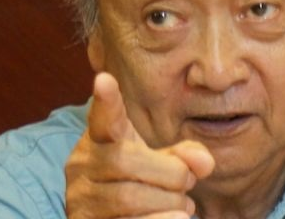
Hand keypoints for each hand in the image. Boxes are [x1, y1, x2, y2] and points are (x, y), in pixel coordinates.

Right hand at [65, 73, 214, 218]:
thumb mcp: (160, 163)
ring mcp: (80, 198)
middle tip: (187, 181)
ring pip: (128, 197)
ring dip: (167, 202)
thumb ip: (182, 157)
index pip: (103, 118)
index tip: (105, 79)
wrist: (115, 217)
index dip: (105, 101)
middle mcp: (82, 166)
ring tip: (182, 205)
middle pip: (126, 161)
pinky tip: (178, 218)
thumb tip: (204, 162)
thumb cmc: (141, 184)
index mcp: (100, 139)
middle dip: (169, 173)